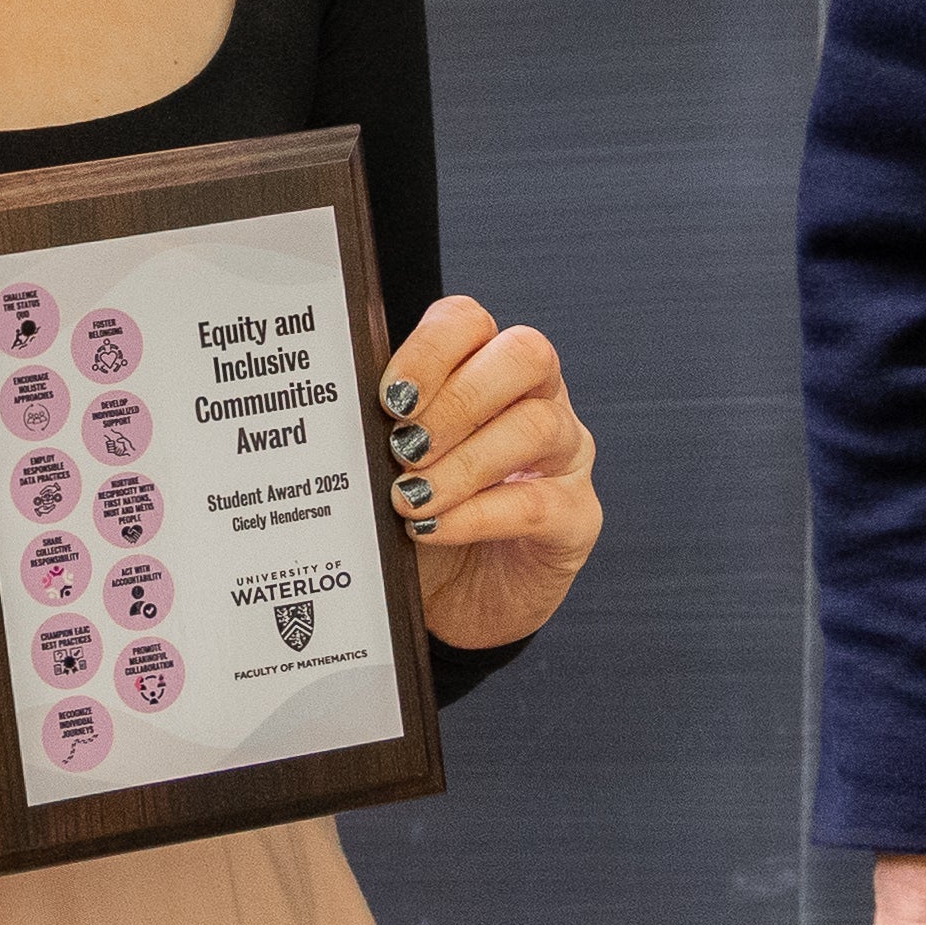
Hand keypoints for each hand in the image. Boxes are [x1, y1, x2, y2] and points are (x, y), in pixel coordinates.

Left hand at [382, 294, 600, 649]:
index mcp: (486, 371)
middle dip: (458, 399)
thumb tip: (348, 420)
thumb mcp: (391, 468)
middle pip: (525, 355)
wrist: (451, 602)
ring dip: (463, 463)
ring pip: (538, 425)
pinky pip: (538, 503)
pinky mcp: (577, 517)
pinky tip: (432, 527)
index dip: (430, 350)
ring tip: (411, 497)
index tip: (390, 397)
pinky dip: (476, 515)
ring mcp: (565, 457)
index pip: (470, 322)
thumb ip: (382, 433)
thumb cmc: (419, 521)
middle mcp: (537, 400)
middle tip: (404, 446)